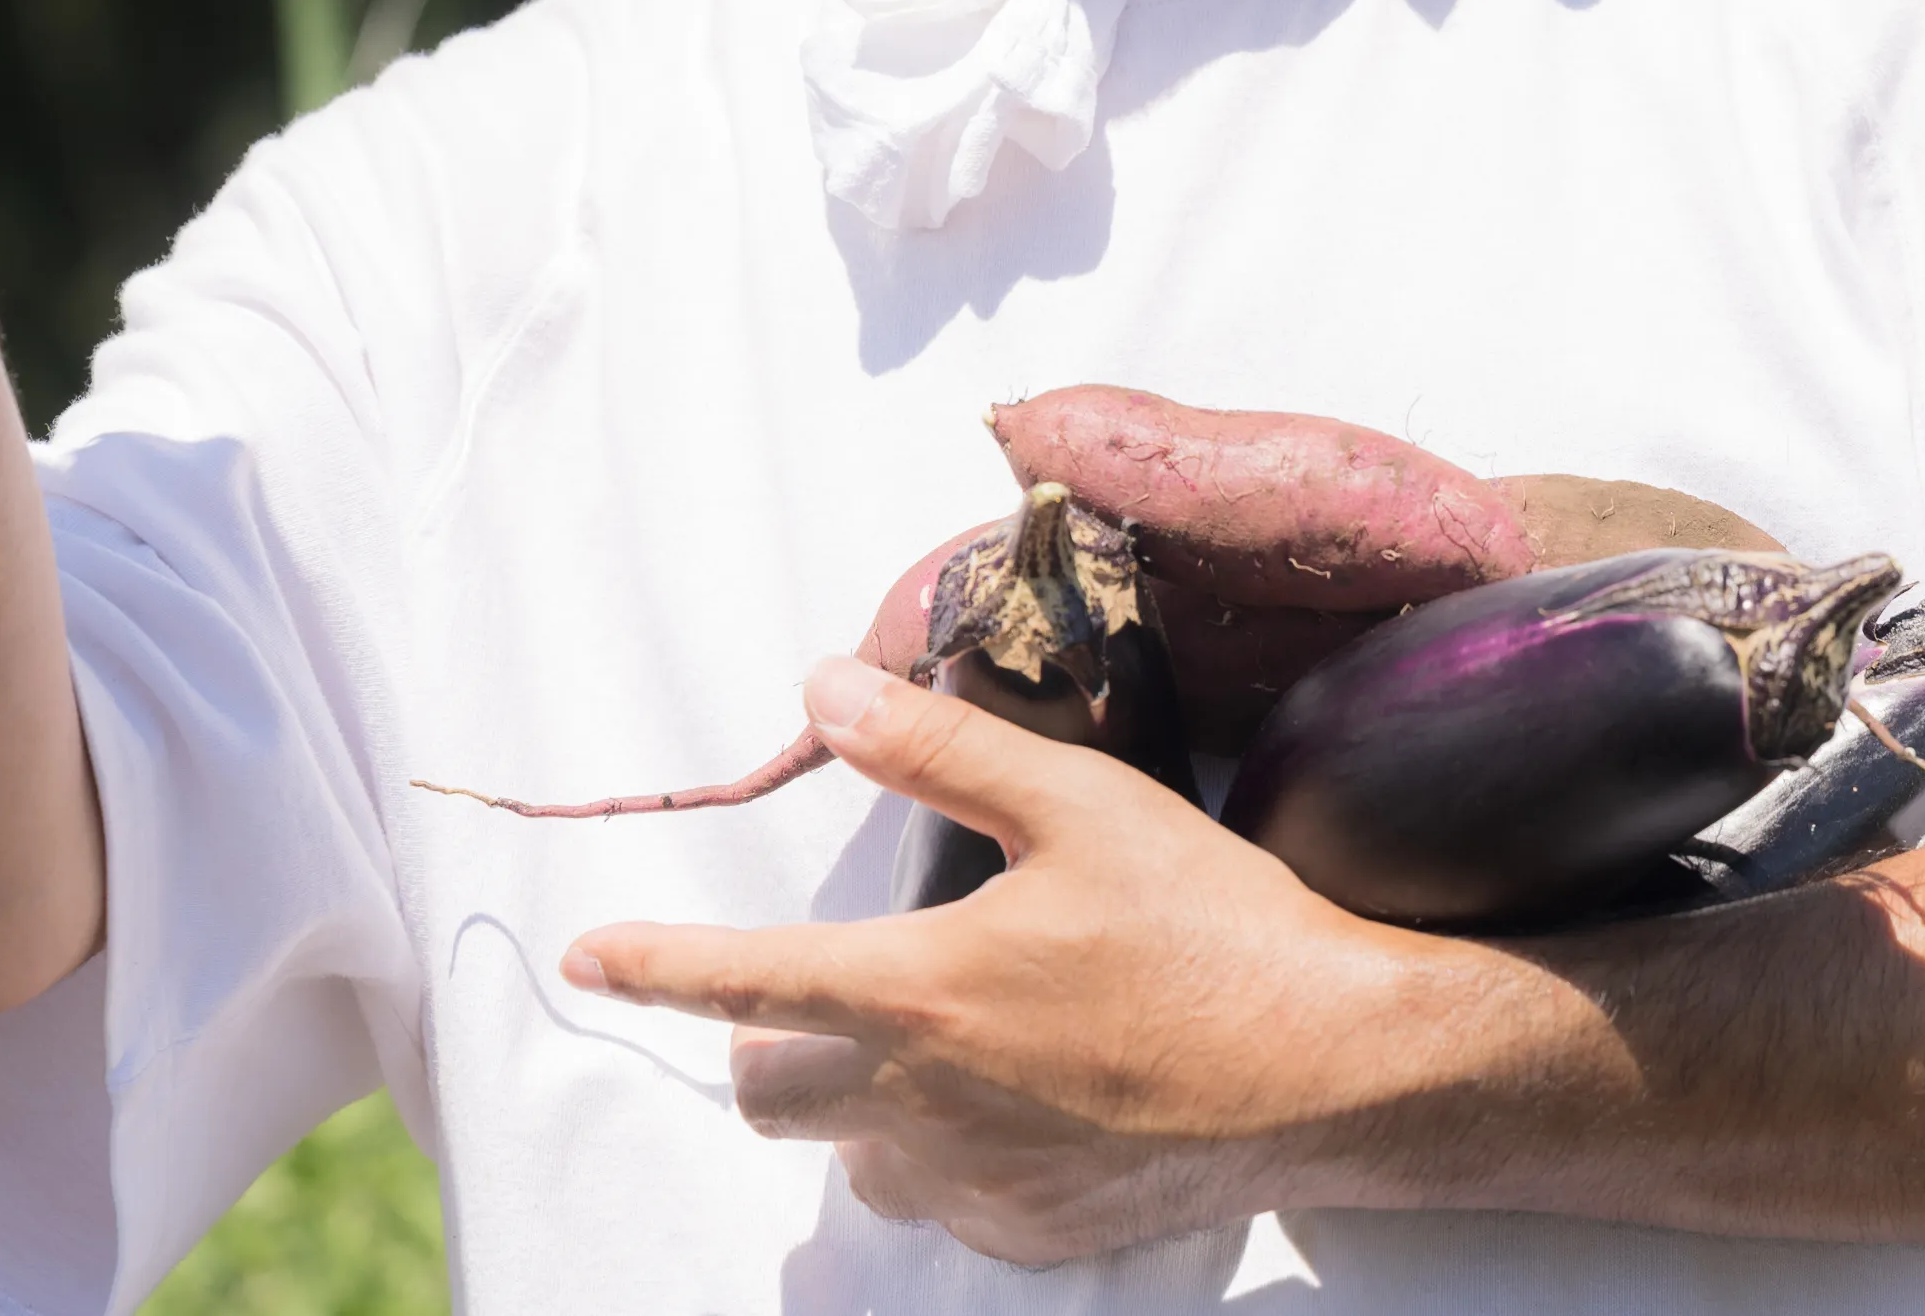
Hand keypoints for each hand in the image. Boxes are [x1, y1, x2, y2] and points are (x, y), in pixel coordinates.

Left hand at [565, 659, 1492, 1266]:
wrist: (1334, 1070)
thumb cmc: (1213, 926)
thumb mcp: (1079, 804)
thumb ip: (938, 750)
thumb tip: (825, 689)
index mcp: (918, 993)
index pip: (742, 981)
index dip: (653, 965)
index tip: (590, 957)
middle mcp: (923, 1107)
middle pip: (770, 1092)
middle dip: (765, 1039)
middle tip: (825, 986)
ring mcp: (975, 1184)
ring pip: (852, 1158)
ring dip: (859, 1103)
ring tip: (940, 1041)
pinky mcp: (1032, 1234)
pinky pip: (943, 1201)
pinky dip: (947, 1153)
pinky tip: (1024, 1097)